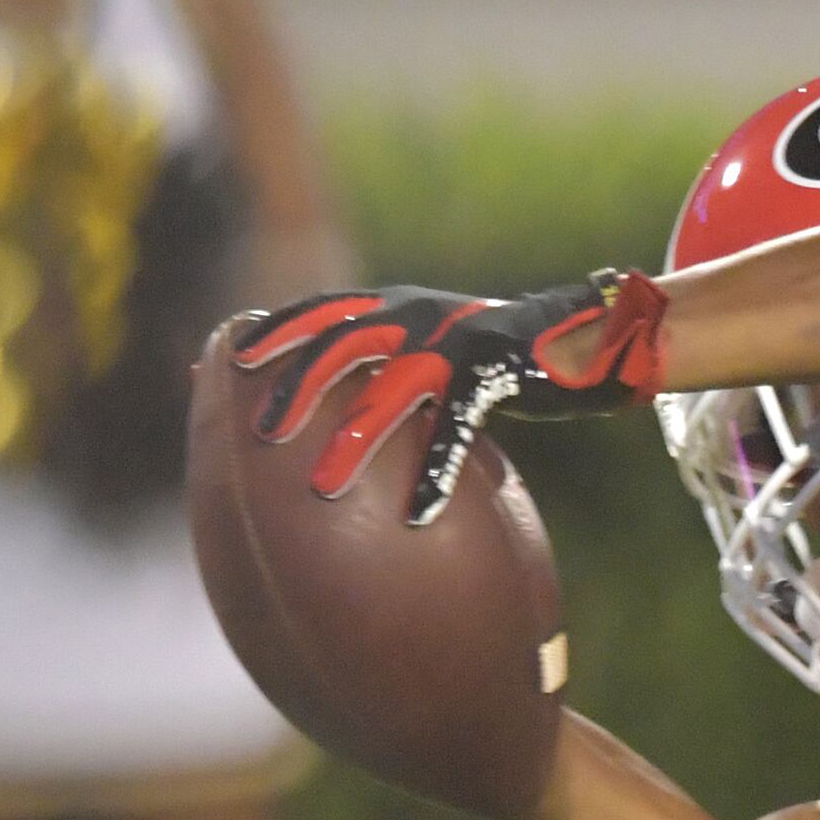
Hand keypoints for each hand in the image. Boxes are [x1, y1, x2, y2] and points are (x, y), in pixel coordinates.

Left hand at [233, 271, 667, 521]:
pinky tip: (418, 513)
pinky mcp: (496, 372)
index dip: (277, 331)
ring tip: (319, 485)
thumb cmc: (513, 358)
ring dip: (349, 438)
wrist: (592, 340)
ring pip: (387, 389)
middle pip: (340, 342)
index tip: (226, 358)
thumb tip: (343, 398)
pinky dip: (435, 472)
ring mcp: (456, 341)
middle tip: (258, 431)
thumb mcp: (445, 350)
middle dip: (294, 384)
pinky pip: (455, 429)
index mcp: (402, 306)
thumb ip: (397, 363)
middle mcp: (420, 315)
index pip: (324, 309)